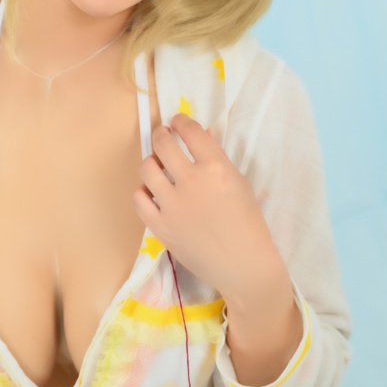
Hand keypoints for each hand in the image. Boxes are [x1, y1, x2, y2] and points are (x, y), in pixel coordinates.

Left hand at [133, 113, 277, 302]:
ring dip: (151, 162)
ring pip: (146, 168)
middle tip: (164, 137)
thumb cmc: (248, 223)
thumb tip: (203, 134)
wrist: (243, 264)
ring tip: (158, 166)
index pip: (190, 131)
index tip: (177, 123)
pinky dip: (143, 192)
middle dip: (162, 134)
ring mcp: (172, 205)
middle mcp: (192, 182)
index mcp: (216, 168)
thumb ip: (218, 157)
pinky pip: (138, 199)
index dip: (181, 121)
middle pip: (163, 144)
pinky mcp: (160, 227)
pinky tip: (152, 192)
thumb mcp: (239, 184)